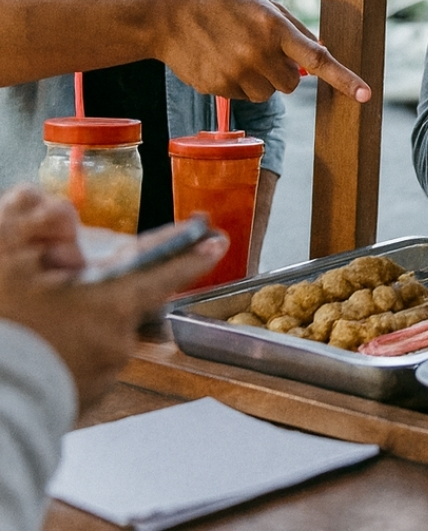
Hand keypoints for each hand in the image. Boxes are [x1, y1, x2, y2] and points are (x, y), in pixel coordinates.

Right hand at [0, 185, 227, 410]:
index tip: (217, 242)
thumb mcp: (5, 253)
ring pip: (97, 335)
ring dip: (77, 324)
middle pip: (119, 302)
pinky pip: (80, 367)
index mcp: (111, 303)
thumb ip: (37, 219)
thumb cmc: (0, 327)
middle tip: (53, 288)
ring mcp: (98, 378)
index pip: (164, 271)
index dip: (190, 253)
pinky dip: (64, 354)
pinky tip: (33, 349)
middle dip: (97, 291)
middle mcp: (116, 342)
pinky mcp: (78, 404)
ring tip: (33, 323)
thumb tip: (55, 213)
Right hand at [157, 0, 371, 103]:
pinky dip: (241, 84)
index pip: (317, 59)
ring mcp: (236, 73)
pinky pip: (246, 97)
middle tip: (264, 51)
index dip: (344, 78)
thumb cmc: (222, 4)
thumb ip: (292, 27)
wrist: (168, 16)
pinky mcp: (220, 88)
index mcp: (273, 27)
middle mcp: (257, 53)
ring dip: (264, 79)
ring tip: (240, 54)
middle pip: (293, 84)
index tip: (366, 94)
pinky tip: (224, 62)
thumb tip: (320, 51)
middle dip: (286, 71)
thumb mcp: (260, 2)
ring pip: (271, 94)